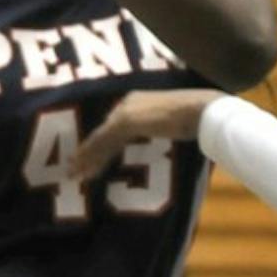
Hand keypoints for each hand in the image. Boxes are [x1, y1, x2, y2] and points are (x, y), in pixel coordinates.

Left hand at [69, 90, 225, 178]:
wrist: (203, 111)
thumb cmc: (198, 117)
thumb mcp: (175, 124)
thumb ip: (163, 129)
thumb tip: (165, 140)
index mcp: (138, 101)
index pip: (114, 126)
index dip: (101, 144)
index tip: (92, 159)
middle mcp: (127, 103)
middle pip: (102, 132)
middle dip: (87, 152)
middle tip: (73, 168)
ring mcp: (126, 111)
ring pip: (99, 139)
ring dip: (85, 158)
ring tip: (73, 175)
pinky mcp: (127, 122)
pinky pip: (104, 142)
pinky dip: (93, 157)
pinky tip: (85, 171)